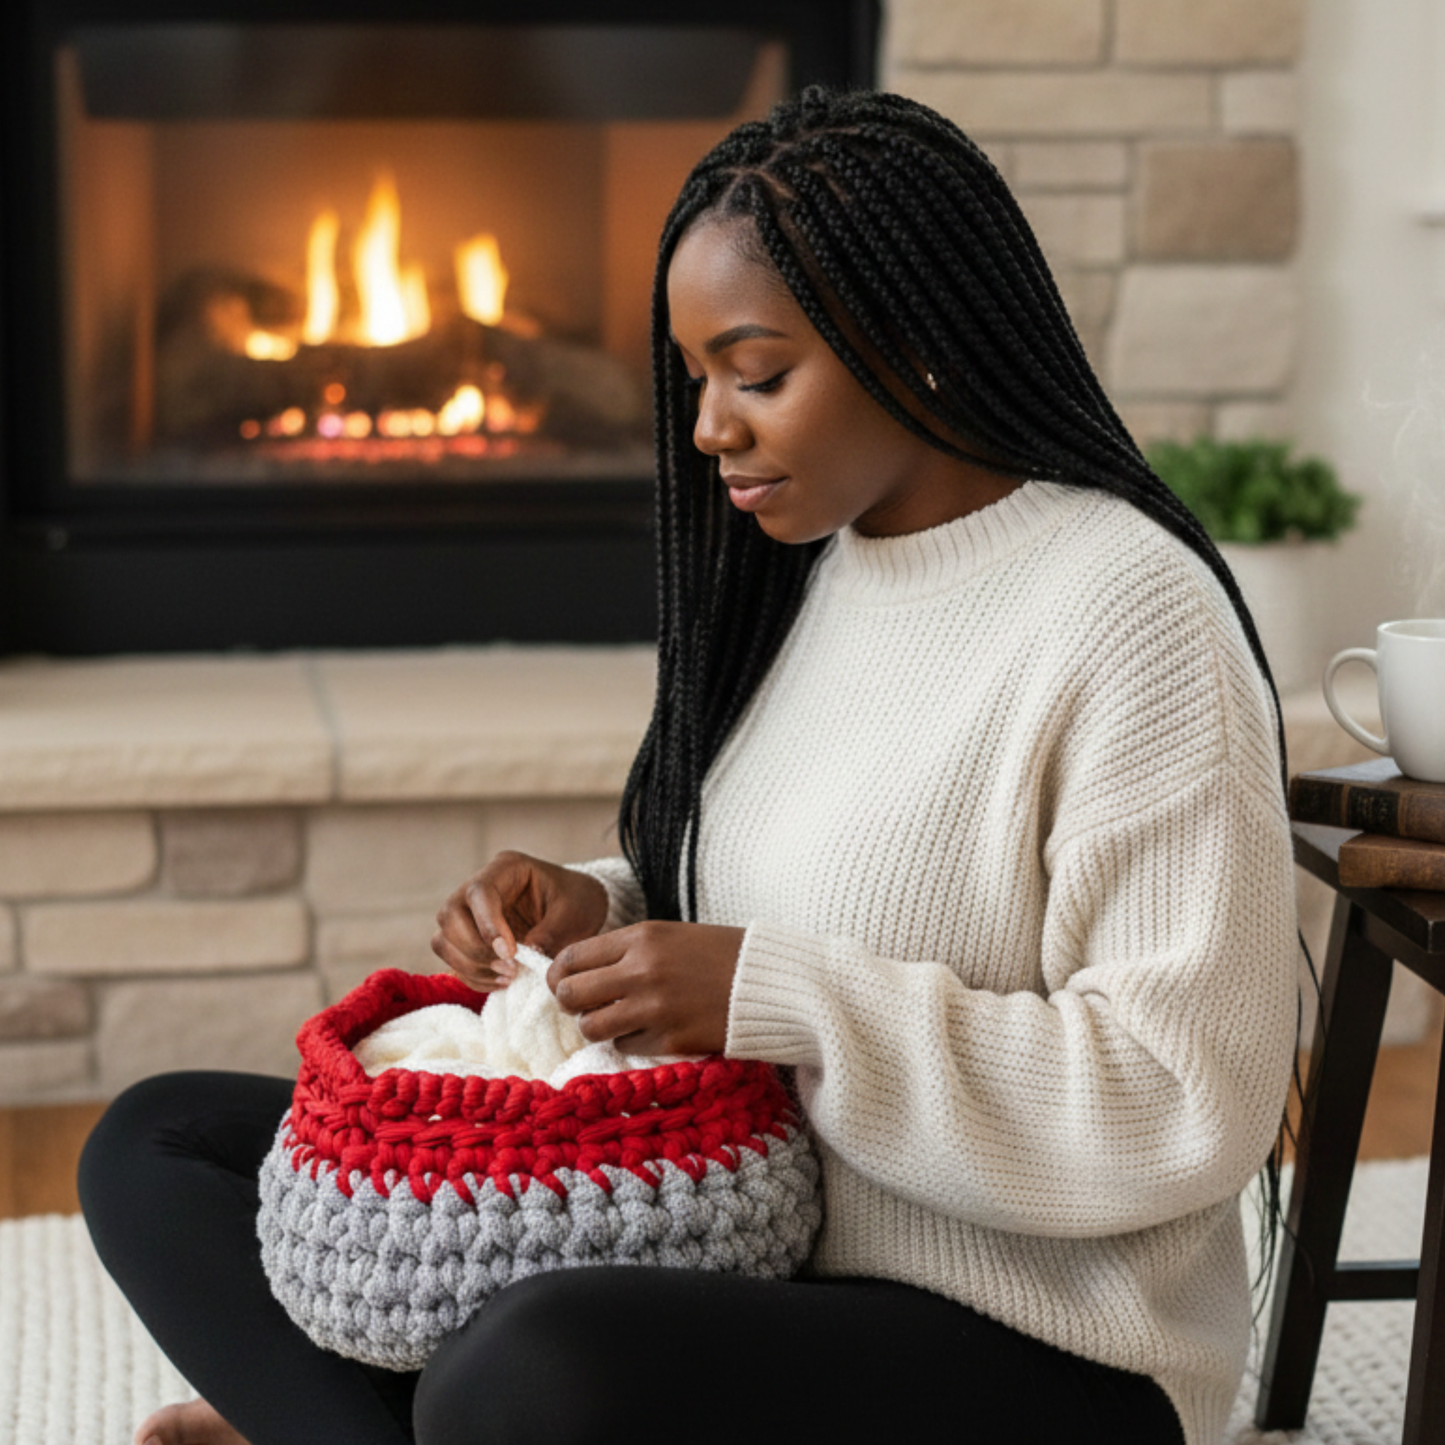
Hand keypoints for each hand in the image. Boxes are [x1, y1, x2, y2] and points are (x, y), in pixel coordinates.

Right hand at [431, 851, 608, 990]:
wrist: (578, 909)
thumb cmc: (577, 902)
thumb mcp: (575, 912)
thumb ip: (552, 931)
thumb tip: (525, 953)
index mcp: (507, 868)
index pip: (479, 892)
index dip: (487, 925)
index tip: (510, 954)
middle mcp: (479, 888)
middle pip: (450, 915)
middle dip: (474, 949)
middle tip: (509, 968)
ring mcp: (469, 913)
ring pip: (444, 940)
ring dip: (470, 965)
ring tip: (508, 977)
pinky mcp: (470, 938)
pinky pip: (455, 960)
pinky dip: (474, 977)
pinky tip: (502, 982)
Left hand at [548, 921, 745, 1056]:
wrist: (770, 981)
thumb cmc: (719, 954)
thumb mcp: (668, 936)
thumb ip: (624, 952)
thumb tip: (577, 973)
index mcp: (641, 937)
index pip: (572, 958)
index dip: (559, 974)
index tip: (564, 982)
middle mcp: (642, 971)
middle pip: (571, 995)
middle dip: (570, 1002)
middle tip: (582, 1005)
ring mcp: (655, 1009)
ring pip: (591, 1027)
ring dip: (596, 1026)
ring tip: (614, 1020)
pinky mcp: (670, 1041)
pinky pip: (625, 1046)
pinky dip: (629, 1040)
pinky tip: (650, 1029)